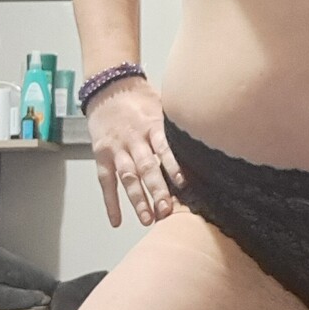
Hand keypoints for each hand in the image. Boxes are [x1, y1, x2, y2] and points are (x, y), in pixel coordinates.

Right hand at [85, 78, 185, 228]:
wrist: (108, 89)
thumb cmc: (140, 100)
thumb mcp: (162, 105)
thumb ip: (177, 125)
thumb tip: (206, 137)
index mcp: (152, 125)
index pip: (164, 147)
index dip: (173, 165)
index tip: (183, 183)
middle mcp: (134, 139)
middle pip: (146, 167)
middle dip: (157, 190)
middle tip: (167, 211)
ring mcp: (117, 148)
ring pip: (127, 177)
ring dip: (137, 200)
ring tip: (147, 220)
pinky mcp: (102, 155)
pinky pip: (106, 181)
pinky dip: (110, 202)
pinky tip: (117, 221)